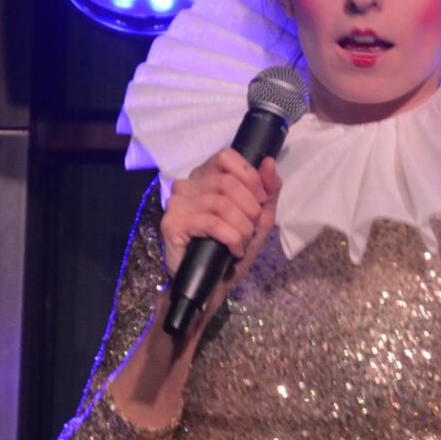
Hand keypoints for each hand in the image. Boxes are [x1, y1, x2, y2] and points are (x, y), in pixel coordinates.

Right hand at [159, 149, 282, 316]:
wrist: (214, 283)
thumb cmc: (233, 247)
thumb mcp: (259, 218)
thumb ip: (268, 190)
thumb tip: (268, 161)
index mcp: (207, 176)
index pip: (227, 156)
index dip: (250, 177)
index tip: (260, 201)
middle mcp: (188, 184)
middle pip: (228, 182)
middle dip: (250, 209)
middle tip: (251, 229)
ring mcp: (177, 203)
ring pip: (221, 203)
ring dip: (241, 227)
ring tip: (242, 242)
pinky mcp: (172, 223)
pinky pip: (211, 222)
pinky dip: (231, 238)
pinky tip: (233, 250)